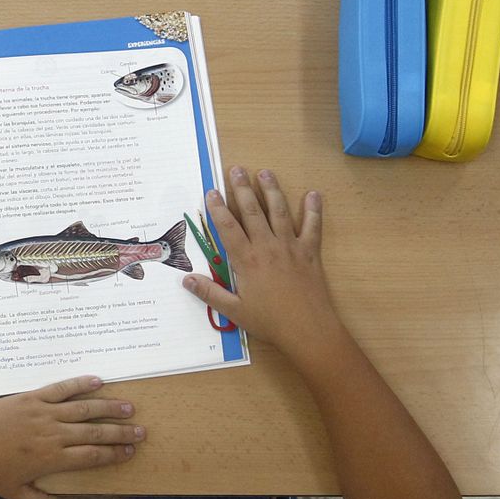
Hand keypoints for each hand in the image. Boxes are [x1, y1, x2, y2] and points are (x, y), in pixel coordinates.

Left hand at [0, 375, 142, 498]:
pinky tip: (98, 381)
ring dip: (109, 407)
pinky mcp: (31, 397)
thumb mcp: (17, 494)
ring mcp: (42, 413)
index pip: (92, 456)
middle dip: (120, 432)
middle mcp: (52, 434)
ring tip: (129, 407)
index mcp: (51, 459)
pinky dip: (80, 383)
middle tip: (141, 430)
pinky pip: (61, 388)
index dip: (114, 453)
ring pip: (84, 409)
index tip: (131, 451)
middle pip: (95, 432)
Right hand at [183, 166, 341, 356]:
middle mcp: (267, 246)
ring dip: (272, 190)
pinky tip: (313, 193)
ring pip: (279, 211)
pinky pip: (312, 226)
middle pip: (252, 211)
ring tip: (265, 173)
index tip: (211, 191)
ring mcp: (290, 246)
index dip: (218, 208)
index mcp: (246, 260)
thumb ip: (210, 293)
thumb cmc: (270, 322)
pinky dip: (313, 209)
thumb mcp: (234, 311)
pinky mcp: (310, 252)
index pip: (228, 228)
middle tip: (236, 169)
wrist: (308, 329)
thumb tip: (186, 280)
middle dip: (242, 189)